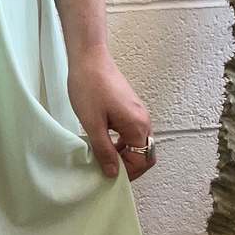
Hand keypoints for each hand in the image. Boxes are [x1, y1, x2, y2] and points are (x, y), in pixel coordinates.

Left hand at [66, 44, 156, 181]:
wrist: (89, 58)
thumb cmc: (89, 87)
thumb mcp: (93, 123)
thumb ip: (104, 150)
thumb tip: (113, 173)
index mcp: (138, 126)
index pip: (142, 160)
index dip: (127, 173)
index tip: (108, 177)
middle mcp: (143, 120)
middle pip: (145, 153)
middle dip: (129, 166)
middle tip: (107, 171)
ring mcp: (138, 112)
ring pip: (138, 143)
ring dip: (125, 154)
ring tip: (103, 158)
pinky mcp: (130, 107)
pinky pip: (132, 132)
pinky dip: (122, 142)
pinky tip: (104, 142)